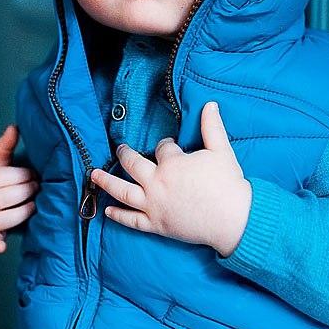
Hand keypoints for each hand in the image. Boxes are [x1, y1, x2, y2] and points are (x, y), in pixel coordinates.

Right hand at [0, 125, 38, 252]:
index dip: (21, 176)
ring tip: (34, 205)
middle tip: (37, 187)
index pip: (0, 178)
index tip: (34, 174)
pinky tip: (2, 246)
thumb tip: (14, 127)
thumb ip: (6, 145)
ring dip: (20, 213)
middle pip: (0, 199)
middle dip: (24, 192)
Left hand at [91, 101, 251, 255]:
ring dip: (106, 182)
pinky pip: (132, 220)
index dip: (166, 145)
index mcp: (171, 163)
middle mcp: (156, 183)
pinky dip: (118, 215)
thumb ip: (212, 126)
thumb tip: (210, 104)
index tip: (169, 147)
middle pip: (133, 164)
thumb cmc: (228, 183)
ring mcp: (153, 205)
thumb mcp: (221, 150)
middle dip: (126, 154)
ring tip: (94, 175)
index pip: (162, 148)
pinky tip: (107, 211)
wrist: (233, 218)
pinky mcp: (156, 224)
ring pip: (123, 191)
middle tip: (120, 149)